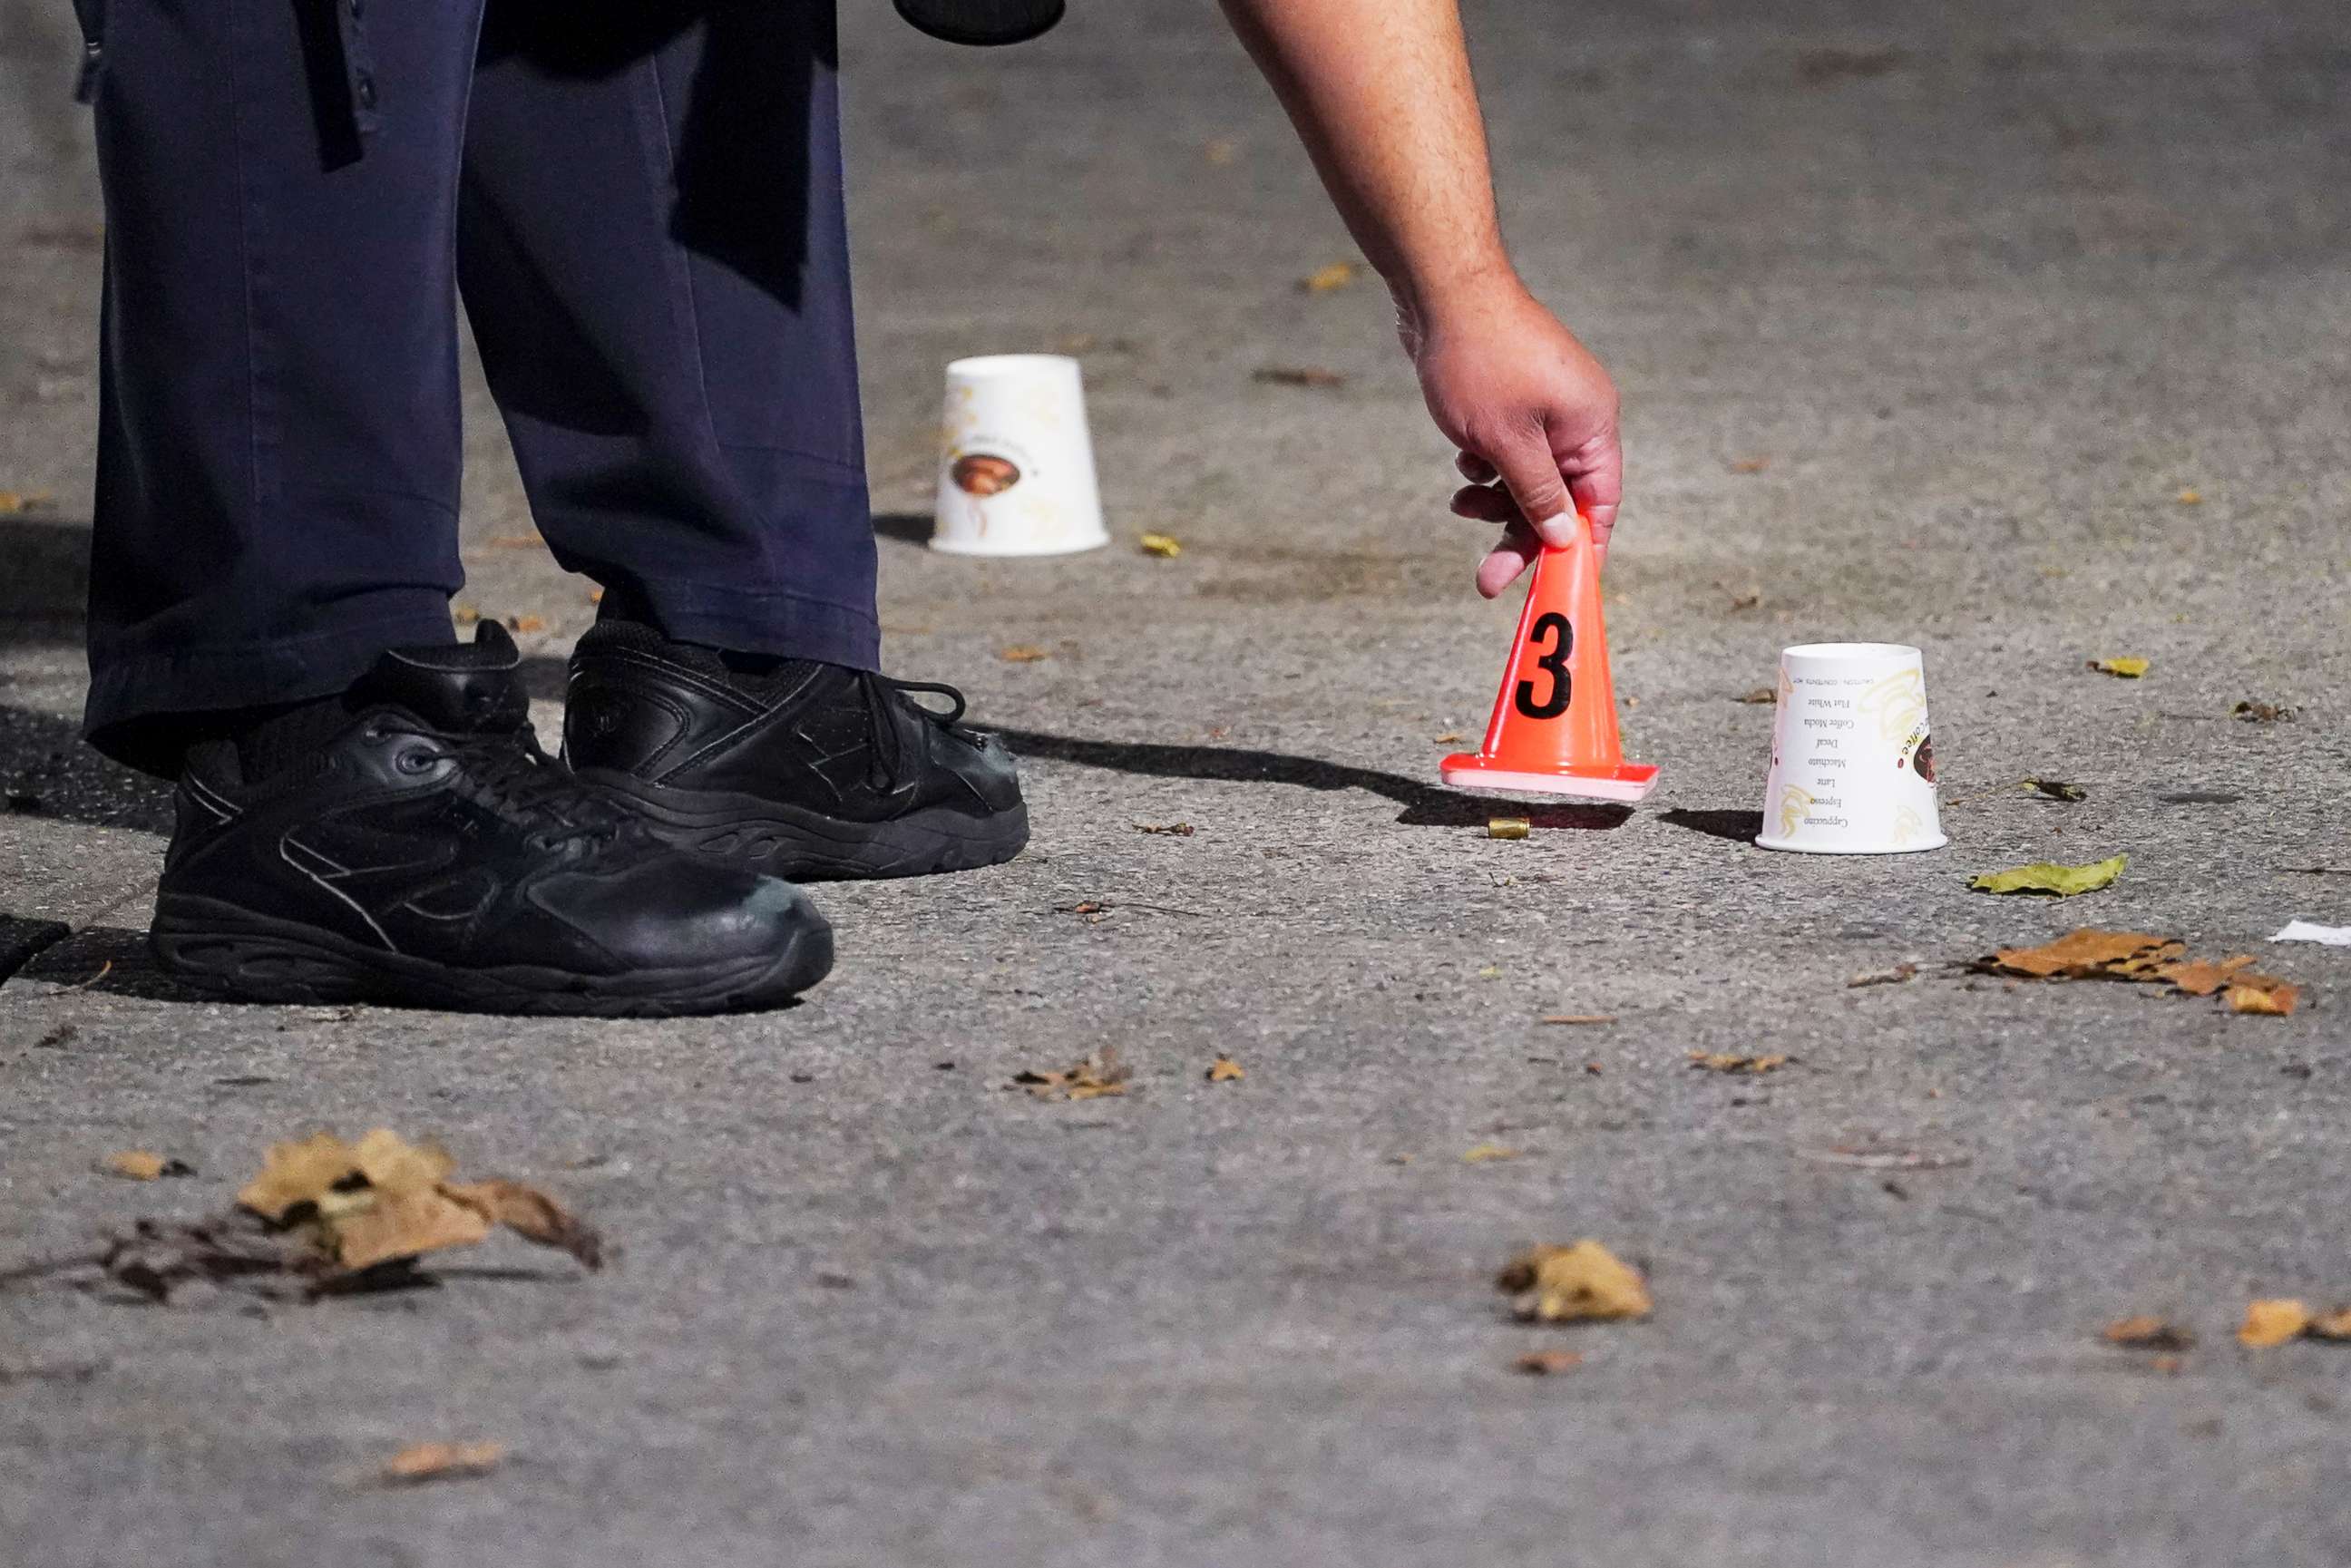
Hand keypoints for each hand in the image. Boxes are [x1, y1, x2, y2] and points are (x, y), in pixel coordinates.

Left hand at [1402, 273, 1622, 596]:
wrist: (1442, 293)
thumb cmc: (1479, 360)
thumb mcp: (1507, 443)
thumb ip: (1537, 494)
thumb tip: (1562, 538)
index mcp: (1592, 427)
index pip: (1600, 505)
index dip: (1580, 550)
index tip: (1559, 588)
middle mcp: (1577, 419)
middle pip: (1559, 500)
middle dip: (1521, 534)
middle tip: (1487, 578)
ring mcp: (1546, 409)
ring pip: (1528, 479)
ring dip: (1496, 499)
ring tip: (1462, 501)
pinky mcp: (1515, 402)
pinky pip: (1508, 453)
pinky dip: (1486, 465)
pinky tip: (1465, 455)